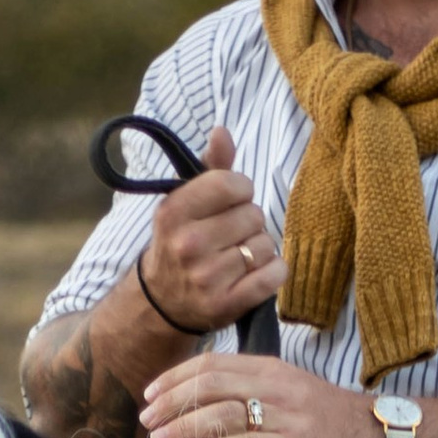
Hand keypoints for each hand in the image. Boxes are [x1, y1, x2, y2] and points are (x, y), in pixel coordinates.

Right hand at [134, 125, 286, 332]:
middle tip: (231, 235)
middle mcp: (188, 245)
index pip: (232, 184)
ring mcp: (207, 278)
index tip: (232, 201)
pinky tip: (256, 273)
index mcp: (174, 212)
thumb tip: (222, 131)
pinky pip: (274, 276)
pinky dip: (274, 272)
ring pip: (265, 245)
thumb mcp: (185, 202)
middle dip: (249, 222)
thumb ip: (210, 168)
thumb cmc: (181, 241)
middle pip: (253, 215)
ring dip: (259, 249)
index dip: (241, 190)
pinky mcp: (226, 305)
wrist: (162, 300)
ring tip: (238, 256)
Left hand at [138, 351, 385, 437]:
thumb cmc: (330, 420)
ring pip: (223, 413)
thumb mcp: (290, 394)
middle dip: (172, 402)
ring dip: (184, 427)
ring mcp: (286, 415)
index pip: (212, 365)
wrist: (379, 436)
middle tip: (147, 421)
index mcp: (271, 369)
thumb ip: (251, 396)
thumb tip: (206, 413)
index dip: (176, 378)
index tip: (151, 395)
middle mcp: (276, 386)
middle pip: (210, 385)